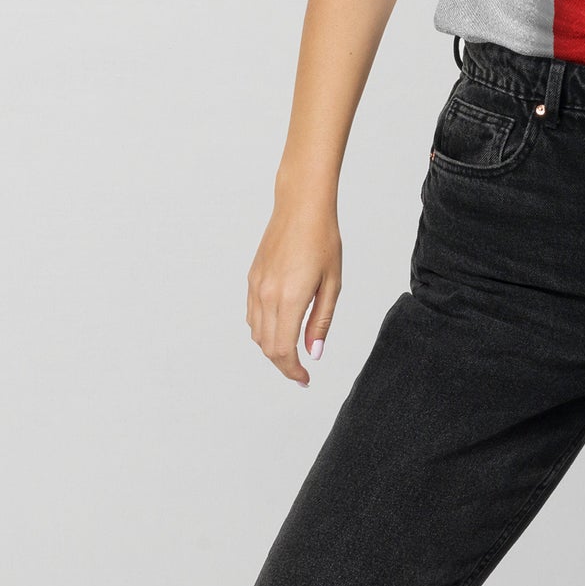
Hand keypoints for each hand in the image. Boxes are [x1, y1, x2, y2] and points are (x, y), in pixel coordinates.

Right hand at [245, 194, 341, 387]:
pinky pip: (252, 315)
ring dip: (272, 348)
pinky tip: (279, 327)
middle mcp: (267, 296)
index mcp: (289, 298)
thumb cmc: (323, 239)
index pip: (283, 350)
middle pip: (267, 347)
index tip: (305, 379)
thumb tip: (313, 353)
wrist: (302, 206)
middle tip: (301, 371)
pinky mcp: (252, 278)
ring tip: (292, 351)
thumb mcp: (332, 282)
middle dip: (283, 364)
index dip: (293, 370)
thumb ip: (321, 320)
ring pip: (256, 333)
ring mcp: (256, 287)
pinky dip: (263, 329)